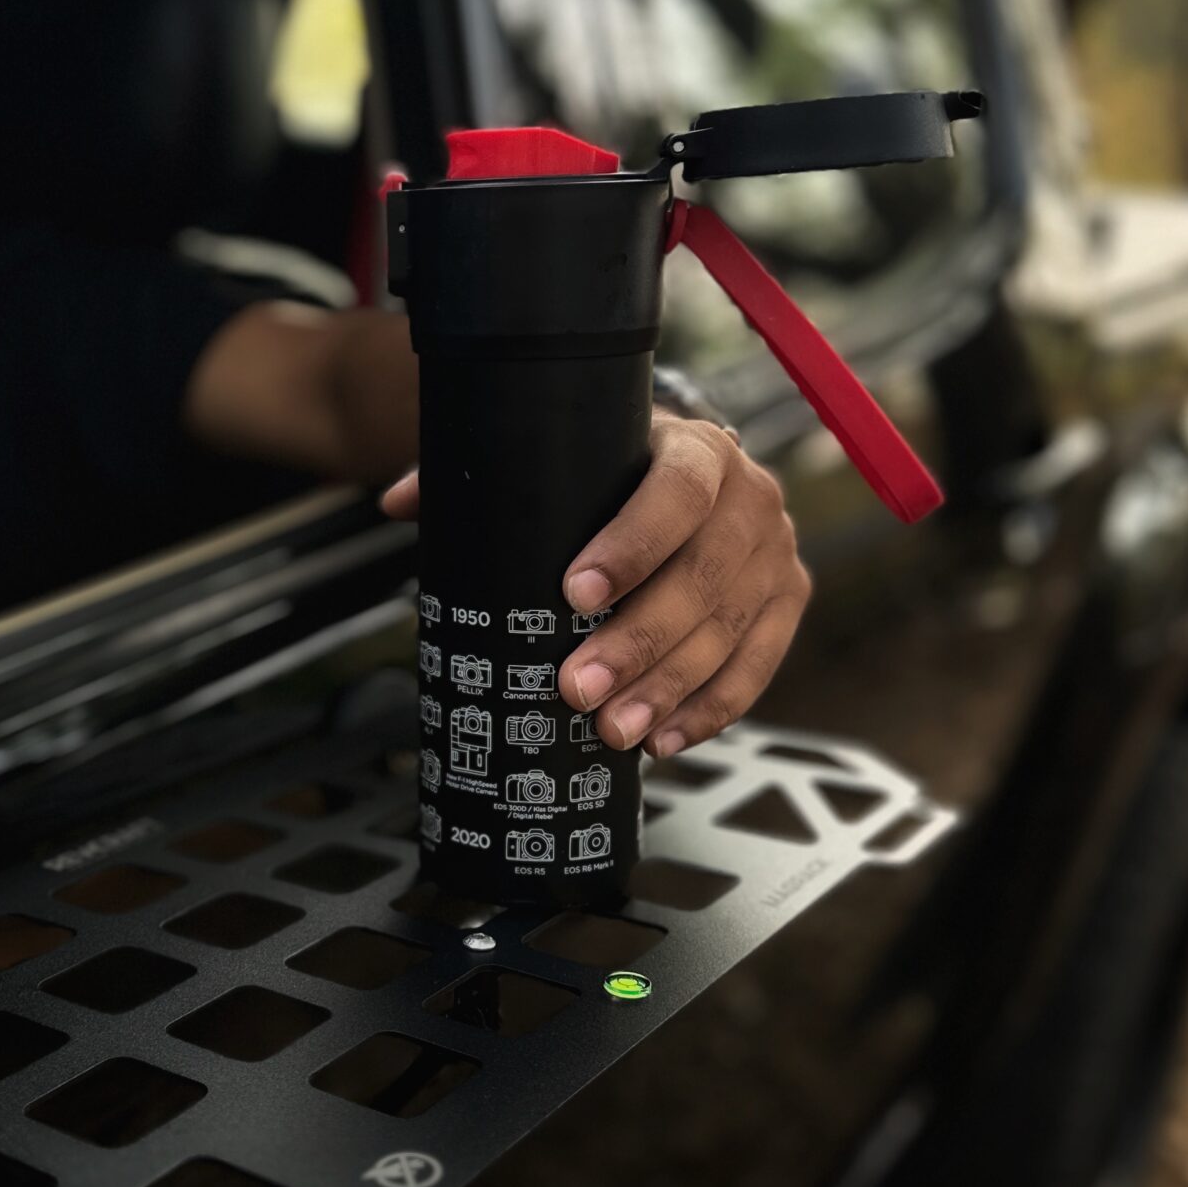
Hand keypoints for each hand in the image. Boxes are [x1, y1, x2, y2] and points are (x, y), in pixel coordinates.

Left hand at [379, 416, 809, 758]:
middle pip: (705, 575)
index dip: (631, 545)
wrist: (681, 473)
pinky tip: (665, 738)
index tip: (573, 593)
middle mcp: (751, 495)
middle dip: (639, 642)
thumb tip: (400, 503)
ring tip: (613, 731)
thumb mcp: (553, 458)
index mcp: (697, 448)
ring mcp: (776, 552)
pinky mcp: (787, 601)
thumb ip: (477, 471)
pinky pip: (758, 665)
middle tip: (578, 690)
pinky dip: (711, 708)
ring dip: (669, 689)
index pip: (677, 492)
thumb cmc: (607, 472)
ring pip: (730, 629)